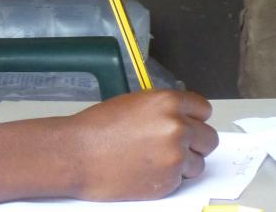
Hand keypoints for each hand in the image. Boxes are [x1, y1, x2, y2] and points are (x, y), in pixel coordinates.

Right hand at [67, 90, 216, 200]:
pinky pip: (182, 181)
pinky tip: (144, 171)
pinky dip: (167, 179)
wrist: (74, 154)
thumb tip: (180, 120)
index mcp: (167, 102)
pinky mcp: (170, 181)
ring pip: (198, 163)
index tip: (187, 125)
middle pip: (209, 138)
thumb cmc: (94, 130)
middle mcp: (177, 127)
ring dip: (182, 164)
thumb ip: (161, 111)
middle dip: (194, 144)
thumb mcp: (131, 105)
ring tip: (152, 161)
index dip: (193, 119)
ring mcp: (176, 155)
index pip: (203, 109)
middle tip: (171, 147)